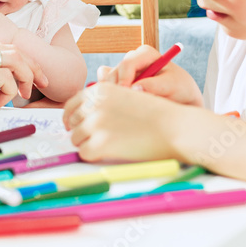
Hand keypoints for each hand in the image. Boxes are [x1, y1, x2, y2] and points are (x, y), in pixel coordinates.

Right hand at [0, 36, 47, 110]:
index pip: (2, 47)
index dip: (20, 61)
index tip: (28, 77)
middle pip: (15, 50)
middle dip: (33, 68)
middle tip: (41, 85)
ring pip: (16, 60)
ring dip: (25, 78)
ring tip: (24, 94)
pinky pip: (5, 79)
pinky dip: (9, 91)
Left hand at [62, 84, 178, 161]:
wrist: (175, 128)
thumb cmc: (155, 114)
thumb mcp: (126, 95)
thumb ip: (105, 99)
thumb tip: (83, 113)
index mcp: (100, 90)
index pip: (71, 104)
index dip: (71, 117)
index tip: (73, 125)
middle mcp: (94, 104)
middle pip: (73, 122)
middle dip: (81, 131)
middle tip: (94, 140)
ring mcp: (95, 124)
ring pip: (76, 138)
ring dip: (87, 144)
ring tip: (105, 147)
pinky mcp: (100, 144)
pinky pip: (84, 153)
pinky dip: (93, 156)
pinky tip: (107, 154)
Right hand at [97, 45, 203, 105]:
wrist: (182, 100)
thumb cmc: (180, 90)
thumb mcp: (172, 86)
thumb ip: (154, 86)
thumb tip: (134, 88)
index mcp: (146, 54)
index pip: (128, 63)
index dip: (124, 79)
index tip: (126, 95)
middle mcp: (132, 59)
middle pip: (114, 73)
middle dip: (116, 89)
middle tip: (122, 105)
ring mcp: (124, 71)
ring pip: (108, 82)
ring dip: (113, 94)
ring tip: (126, 107)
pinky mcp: (118, 82)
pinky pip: (106, 87)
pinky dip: (109, 96)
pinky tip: (121, 105)